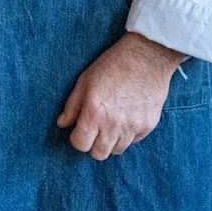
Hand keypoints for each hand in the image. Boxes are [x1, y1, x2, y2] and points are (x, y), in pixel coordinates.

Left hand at [54, 33, 184, 160]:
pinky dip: (128, 135)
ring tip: (111, 124)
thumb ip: (72, 106)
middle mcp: (114, 124)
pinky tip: (126, 118)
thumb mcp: (84, 81)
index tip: (80, 130)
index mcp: (95, 113)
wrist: (147, 57)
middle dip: (93, 145)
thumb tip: (62, 123)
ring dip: (111, 141)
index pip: (80, 144)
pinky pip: (134, 141)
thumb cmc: (112, 66)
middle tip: (94, 131)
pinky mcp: (149, 125)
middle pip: (99, 154)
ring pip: (117, 150)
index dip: (77, 139)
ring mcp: (133, 126)